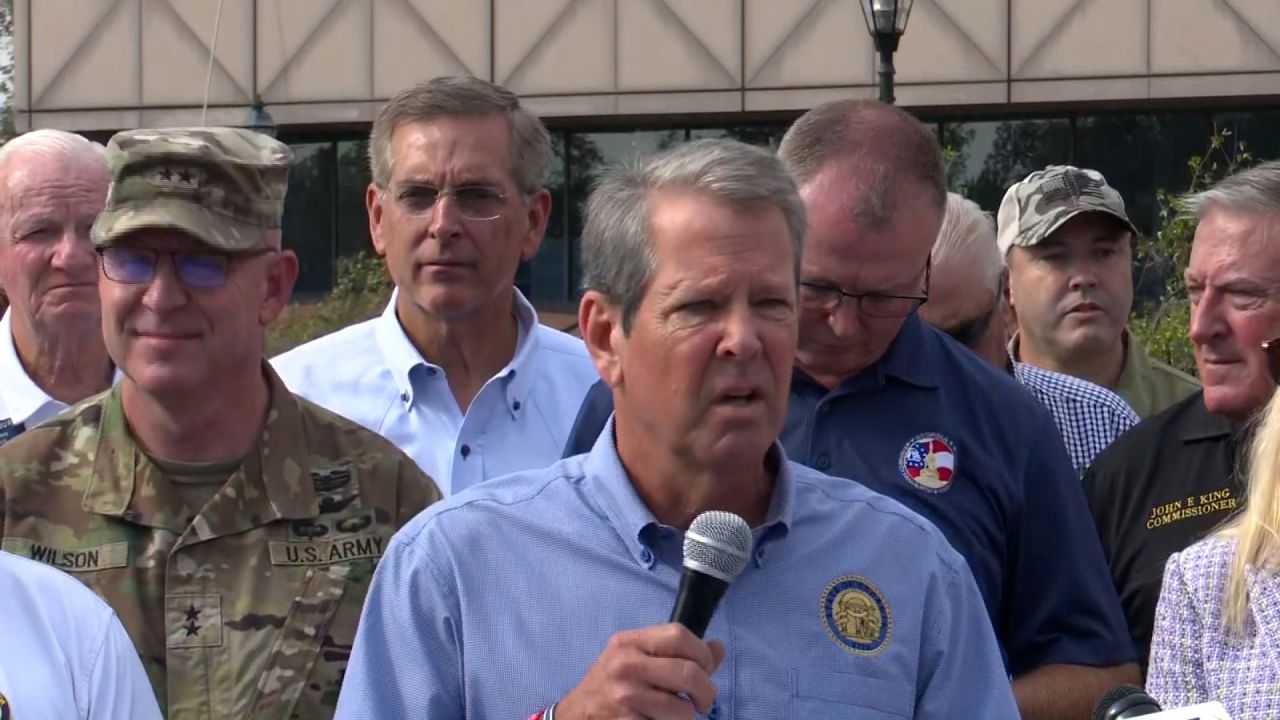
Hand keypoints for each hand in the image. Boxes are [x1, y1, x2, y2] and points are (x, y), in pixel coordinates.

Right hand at [555, 623, 725, 719]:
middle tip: (703, 701)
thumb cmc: (609, 685)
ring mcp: (625, 698)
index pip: (679, 635)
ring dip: (688, 716)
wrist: (574, 716)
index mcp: (629, 642)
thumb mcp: (635, 657)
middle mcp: (626, 666)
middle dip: (706, 691)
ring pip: (683, 709)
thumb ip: (675, 651)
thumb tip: (717, 648)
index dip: (702, 653)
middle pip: (688, 672)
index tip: (705, 669)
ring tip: (676, 714)